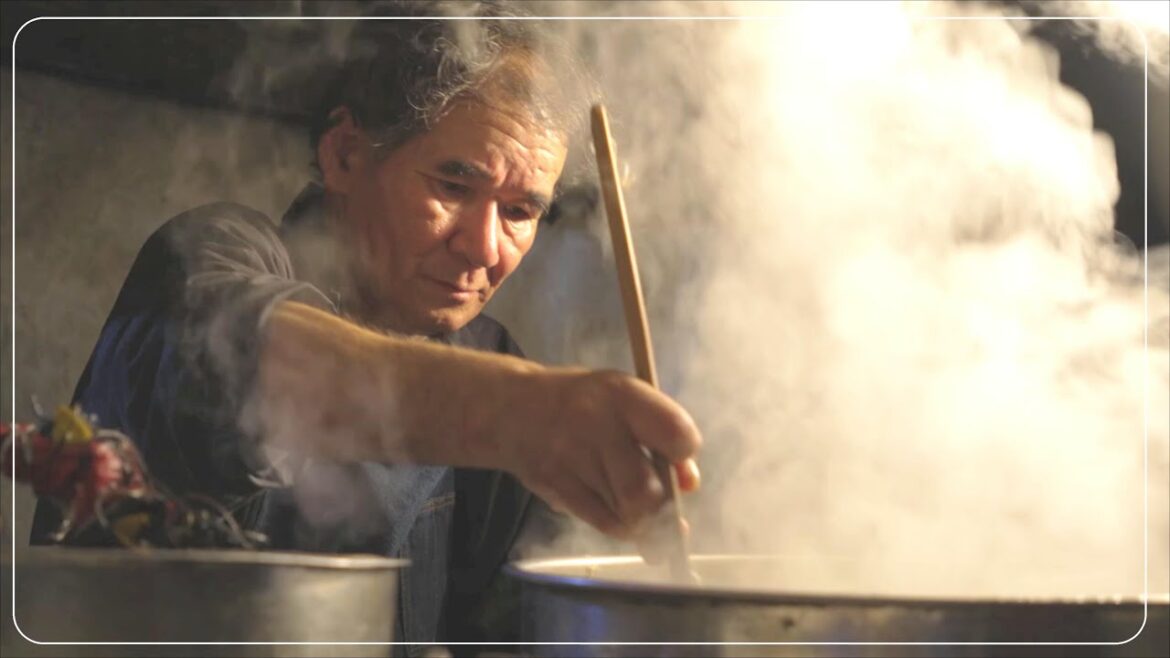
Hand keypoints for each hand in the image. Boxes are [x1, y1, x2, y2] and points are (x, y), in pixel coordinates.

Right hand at [497, 369, 701, 540]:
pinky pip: (603, 523)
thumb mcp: (625, 400)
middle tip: (659, 498)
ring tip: (637, 505)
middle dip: (660, 503)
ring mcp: (572, 458)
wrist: (514, 410)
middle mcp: (596, 424)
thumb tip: (690, 483)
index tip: (676, 457)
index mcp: (623, 394)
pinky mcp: (556, 485)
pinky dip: (621, 526)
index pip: (675, 432)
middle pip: (645, 489)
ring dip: (641, 518)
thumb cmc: (585, 404)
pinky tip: (620, 514)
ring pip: (626, 512)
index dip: (683, 452)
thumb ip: (663, 433)